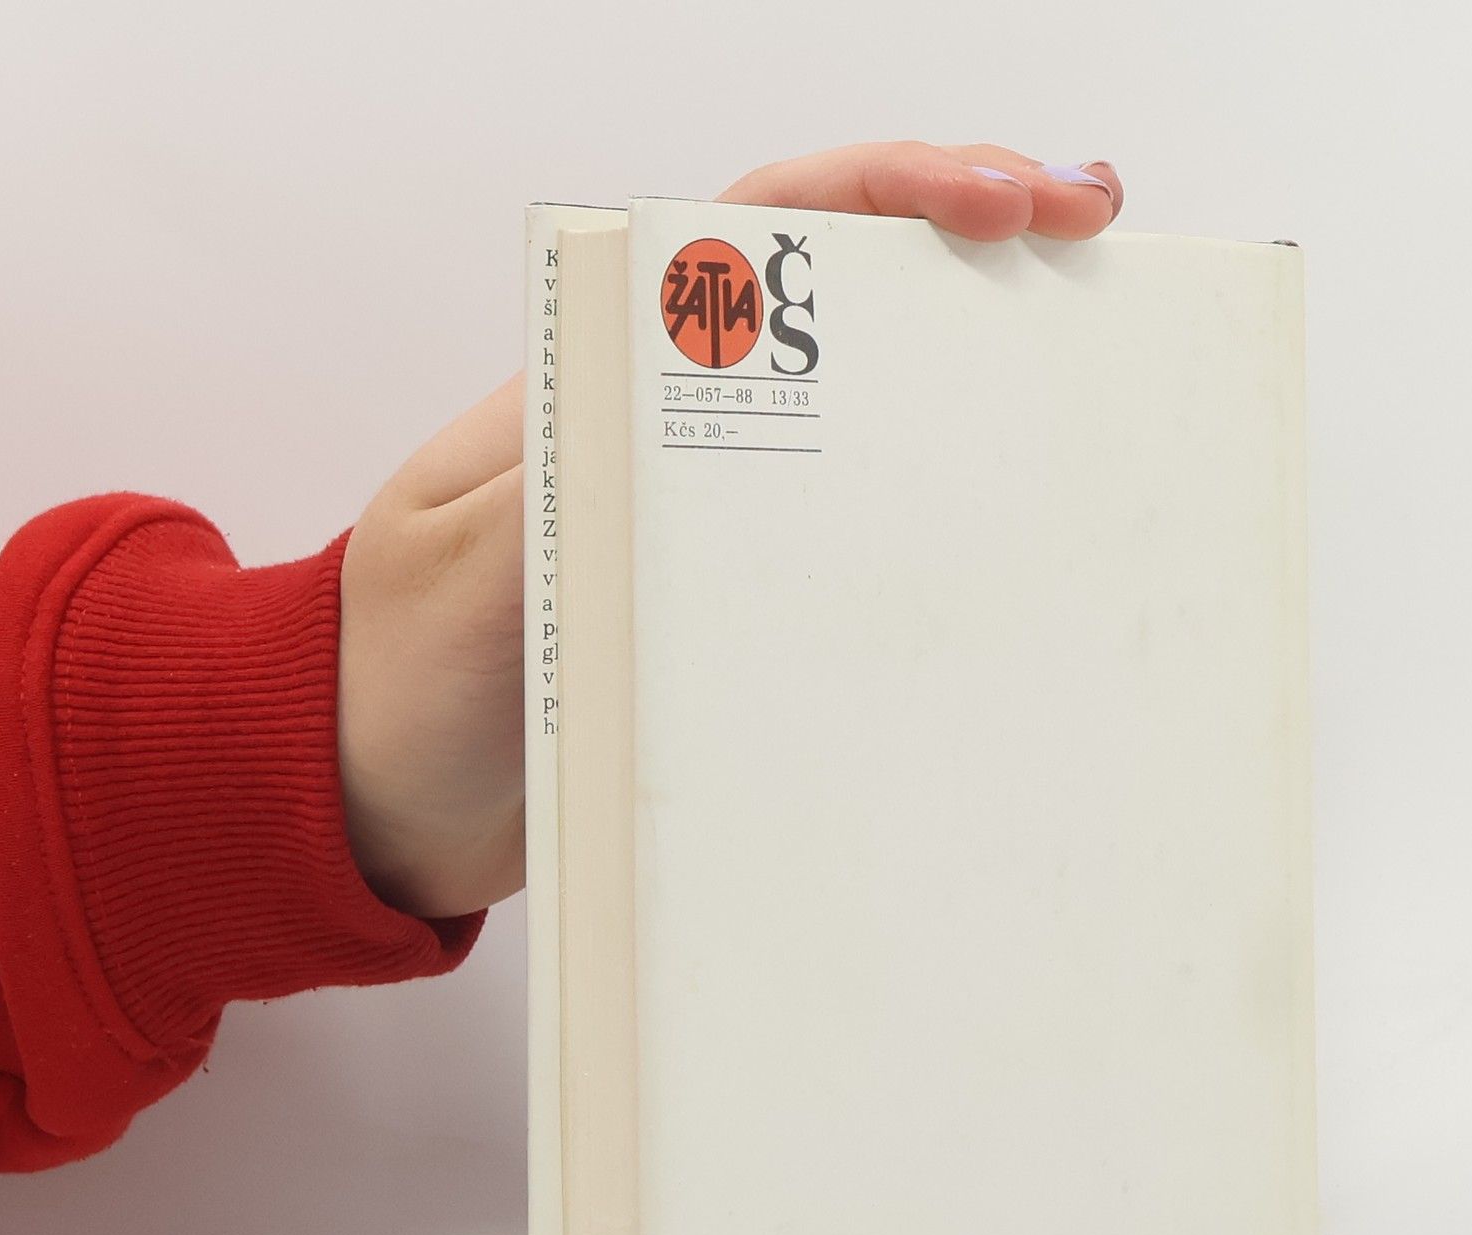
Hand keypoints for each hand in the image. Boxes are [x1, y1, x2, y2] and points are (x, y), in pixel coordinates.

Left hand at [338, 143, 1122, 919]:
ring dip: (974, 370)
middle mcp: (674, 432)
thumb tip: (700, 424)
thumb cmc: (398, 682)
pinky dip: (936, 515)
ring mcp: (713, 520)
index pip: (753, 233)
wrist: (378, 802)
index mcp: (600, 382)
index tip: (997, 201)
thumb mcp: (471, 575)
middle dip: (968, 244)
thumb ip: (568, 488)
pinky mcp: (734, 610)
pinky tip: (1012, 526)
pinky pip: (849, 541)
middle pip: (839, 298)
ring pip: (862, 413)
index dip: (883, 195)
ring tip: (1093, 354)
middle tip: (1091, 229)